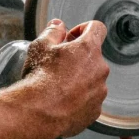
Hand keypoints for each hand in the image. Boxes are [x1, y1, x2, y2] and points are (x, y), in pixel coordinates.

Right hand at [21, 19, 108, 136]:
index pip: (97, 28)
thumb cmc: (39, 78)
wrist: (38, 112)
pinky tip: (61, 102)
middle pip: (93, 57)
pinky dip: (78, 100)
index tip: (71, 38)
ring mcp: (100, 92)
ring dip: (79, 80)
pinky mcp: (95, 111)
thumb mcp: (40, 46)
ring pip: (92, 80)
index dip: (83, 29)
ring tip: (57, 87)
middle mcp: (100, 69)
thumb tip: (58, 26)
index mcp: (89, 49)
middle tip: (58, 65)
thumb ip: (53, 32)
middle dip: (77, 58)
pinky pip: (89, 101)